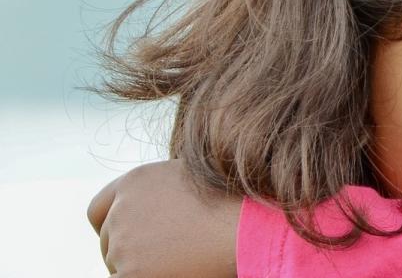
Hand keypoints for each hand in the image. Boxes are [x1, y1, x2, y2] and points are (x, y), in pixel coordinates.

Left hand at [88, 159, 240, 275]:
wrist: (254, 227)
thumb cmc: (241, 206)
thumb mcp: (198, 181)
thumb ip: (165, 193)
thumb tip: (158, 216)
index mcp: (135, 182)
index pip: (98, 211)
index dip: (112, 228)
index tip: (131, 240)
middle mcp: (122, 210)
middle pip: (109, 243)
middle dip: (132, 253)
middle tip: (169, 259)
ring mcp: (124, 243)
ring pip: (118, 266)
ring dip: (144, 269)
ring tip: (185, 262)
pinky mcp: (130, 274)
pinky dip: (143, 277)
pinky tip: (175, 272)